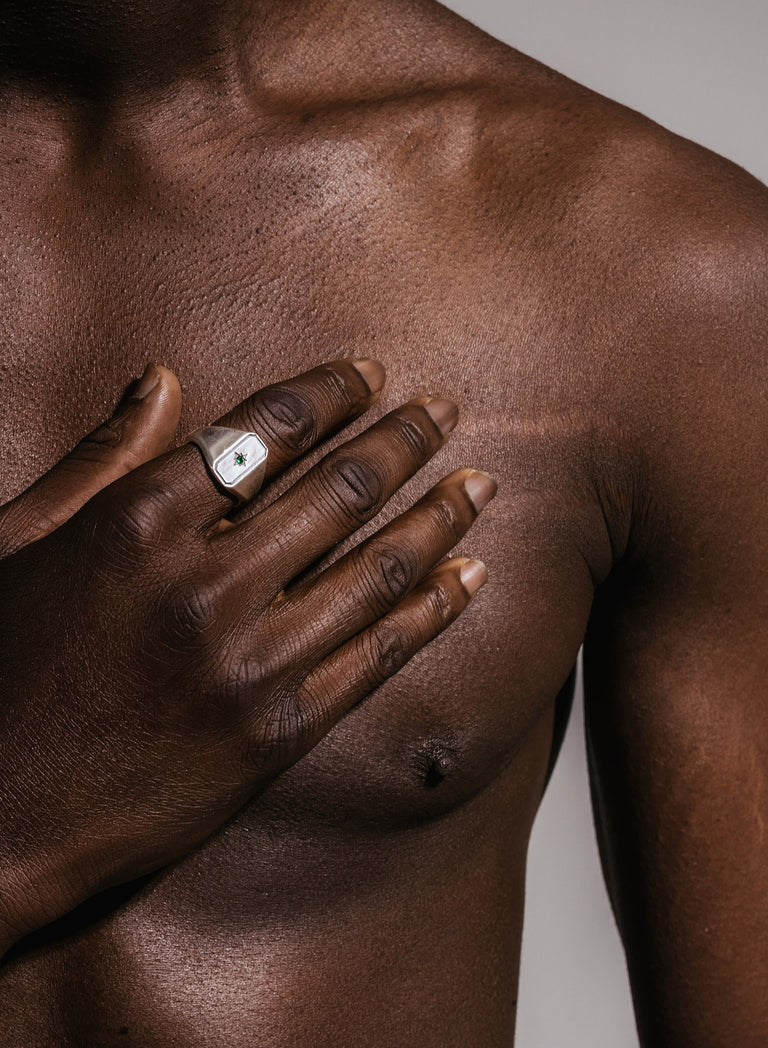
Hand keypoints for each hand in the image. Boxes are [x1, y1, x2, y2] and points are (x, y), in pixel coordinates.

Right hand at [0, 358, 494, 952]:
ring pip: (377, 568)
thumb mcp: (18, 540)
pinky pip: (378, 657)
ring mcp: (248, 662)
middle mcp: (204, 584)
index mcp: (136, 522)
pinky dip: (433, 611)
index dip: (330, 391)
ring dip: (440, 514)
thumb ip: (100, 456)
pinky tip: (471, 577)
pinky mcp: (277, 732)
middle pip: (339, 489)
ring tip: (481, 482)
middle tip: (447, 409)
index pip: (263, 430)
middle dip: (404, 438)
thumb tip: (162, 377)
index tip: (371, 371)